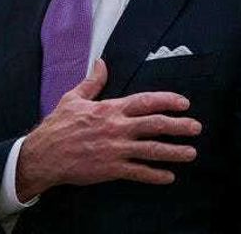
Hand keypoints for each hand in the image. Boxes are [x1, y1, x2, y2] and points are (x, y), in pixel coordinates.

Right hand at [15, 58, 200, 199]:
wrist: (44, 154)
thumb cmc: (58, 125)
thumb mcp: (73, 98)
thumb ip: (92, 81)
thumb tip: (101, 63)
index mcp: (110, 109)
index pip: (145, 101)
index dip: (167, 101)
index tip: (184, 103)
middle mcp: (117, 128)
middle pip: (155, 125)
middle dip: (179, 126)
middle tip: (196, 127)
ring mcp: (116, 149)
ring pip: (152, 150)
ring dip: (174, 152)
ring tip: (191, 153)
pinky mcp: (111, 169)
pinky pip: (138, 172)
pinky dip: (155, 175)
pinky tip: (169, 177)